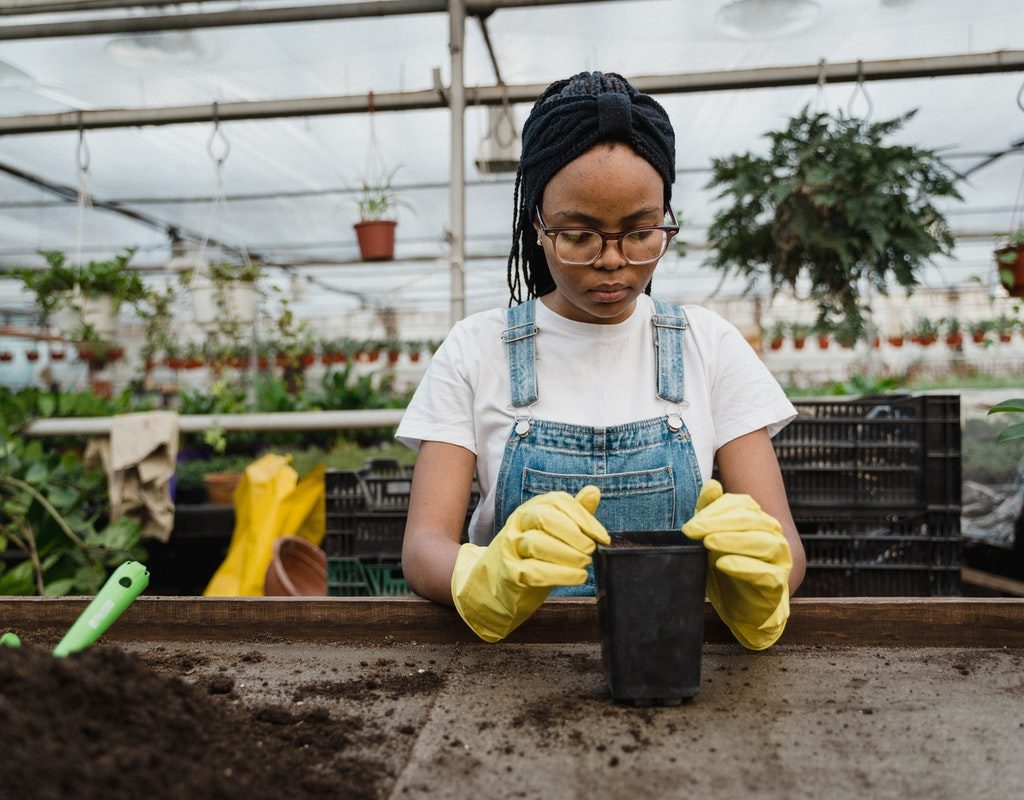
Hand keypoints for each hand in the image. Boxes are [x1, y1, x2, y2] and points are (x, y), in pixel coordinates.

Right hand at [451, 486, 608, 641]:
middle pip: (544, 517)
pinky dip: (559, 574)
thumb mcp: (554, 532)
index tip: (602, 537)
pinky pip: (532, 571)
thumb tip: (594, 491)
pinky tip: (577, 577)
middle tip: (590, 549)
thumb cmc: (532, 557)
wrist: (494, 586)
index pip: (558, 502)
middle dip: (573, 533)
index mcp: (532, 509)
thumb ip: (574, 513)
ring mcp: (511, 548)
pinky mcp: (509, 573)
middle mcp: (519, 523)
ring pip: (537, 543)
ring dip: (567, 554)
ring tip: (585, 564)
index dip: (584, 518)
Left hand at [682, 480, 791, 649]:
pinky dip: (744, 566)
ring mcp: (779, 559)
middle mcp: (773, 534)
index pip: (741, 504)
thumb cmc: (726, 568)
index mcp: (758, 519)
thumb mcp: (711, 538)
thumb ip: (710, 512)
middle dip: (719, 523)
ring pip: (764, 543)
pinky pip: (766, 573)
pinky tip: (723, 564)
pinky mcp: (778, 584)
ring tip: (709, 542)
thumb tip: (712, 484)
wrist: (741, 608)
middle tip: (693, 530)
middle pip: (751, 520)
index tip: (690, 524)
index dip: (715, 510)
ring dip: (733, 540)